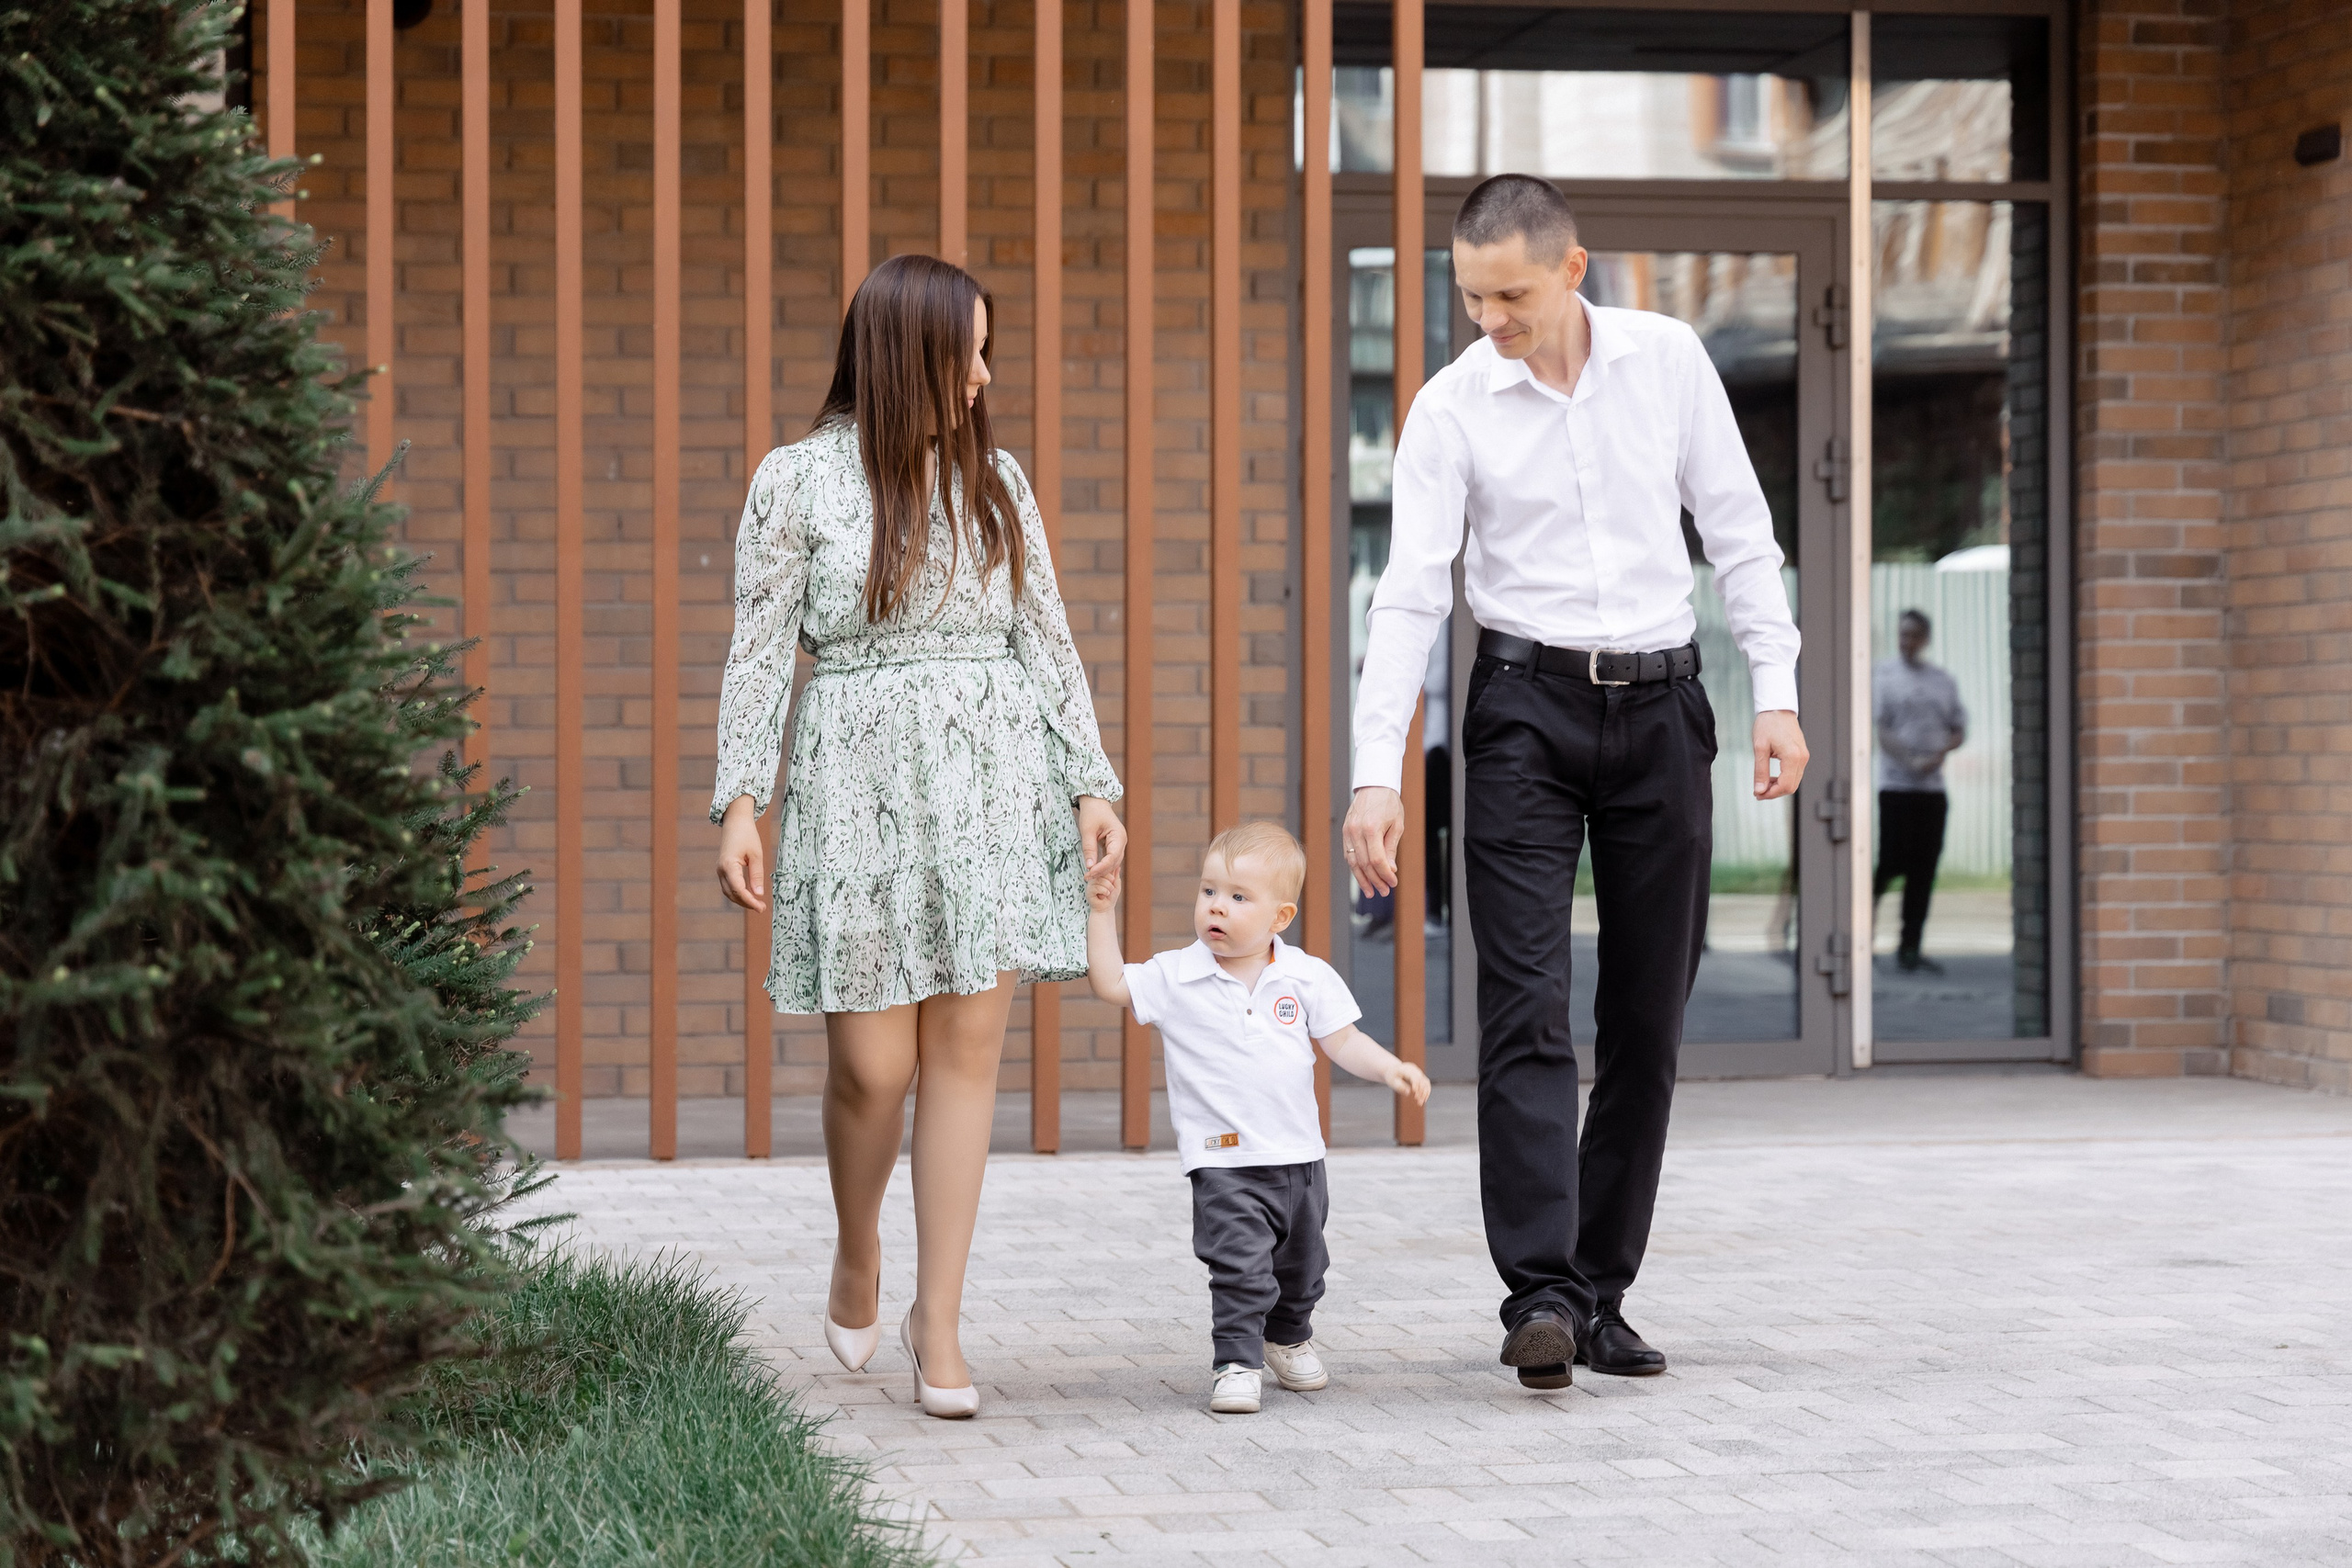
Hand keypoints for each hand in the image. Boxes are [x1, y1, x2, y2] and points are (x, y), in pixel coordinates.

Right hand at [715, 795, 767, 912]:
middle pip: (732, 894)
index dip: (750, 901)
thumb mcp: (756, 855)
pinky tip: (750, 895)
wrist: (735, 821)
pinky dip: (738, 893)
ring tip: (757, 904)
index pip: (739, 890)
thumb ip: (757, 875)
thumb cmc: (747, 835)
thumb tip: (758, 894)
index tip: (761, 907)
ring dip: (742, 899)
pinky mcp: (723, 869)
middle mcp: (721, 870)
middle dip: (746, 903)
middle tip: (762, 908)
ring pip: (729, 892)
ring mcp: (720, 870)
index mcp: (728, 865)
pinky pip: (729, 885)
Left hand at [1076, 795, 1125, 886]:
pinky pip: (1110, 858)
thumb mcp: (1087, 830)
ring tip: (1089, 876)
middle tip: (1087, 877)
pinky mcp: (1113, 845)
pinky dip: (1103, 865)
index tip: (1089, 873)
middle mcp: (1122, 841)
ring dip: (1102, 870)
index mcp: (1119, 836)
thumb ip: (1089, 849)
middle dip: (1102, 871)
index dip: (1101, 867)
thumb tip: (1089, 867)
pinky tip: (1095, 871)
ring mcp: (1119, 843)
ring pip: (1113, 862)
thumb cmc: (1092, 812)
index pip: (1112, 857)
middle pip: (1114, 862)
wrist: (1095, 801)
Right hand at [1085, 862, 1120, 910]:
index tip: (1112, 882)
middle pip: (1102, 873)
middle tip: (1110, 889)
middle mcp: (1094, 878)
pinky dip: (1104, 892)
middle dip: (1110, 882)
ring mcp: (1090, 884)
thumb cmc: (1111, 897)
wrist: (1106, 909)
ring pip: (1100, 880)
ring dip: (1108, 888)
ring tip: (1107, 893)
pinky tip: (1103, 896)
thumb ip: (1116, 875)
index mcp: (1100, 875)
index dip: (1111, 875)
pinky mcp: (1088, 891)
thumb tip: (1118, 866)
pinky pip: (1097, 887)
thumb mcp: (1116, 885)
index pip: (1104, 869)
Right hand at [1342, 786, 1403, 896]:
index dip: (1385, 875)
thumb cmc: (1389, 803)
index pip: (1377, 860)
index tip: (1393, 883)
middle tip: (1384, 891)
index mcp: (1371, 828)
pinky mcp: (1344, 831)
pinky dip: (1355, 867)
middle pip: (1364, 864)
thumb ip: (1391, 848)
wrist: (1374, 785)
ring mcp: (1347, 831)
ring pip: (1353, 862)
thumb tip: (1390, 870)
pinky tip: (1362, 877)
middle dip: (1375, 880)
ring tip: (1371, 891)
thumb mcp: (1397, 825)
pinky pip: (1348, 854)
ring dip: (1362, 879)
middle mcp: (1356, 831)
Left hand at [1386, 1058, 1431, 1106]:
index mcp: (1406, 1069)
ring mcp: (1418, 1072)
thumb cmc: (1391, 1076)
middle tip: (1419, 1102)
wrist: (1392, 1070)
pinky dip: (1426, 1092)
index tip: (1415, 1095)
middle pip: (1421, 1080)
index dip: (1416, 1085)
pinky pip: (1426, 1084)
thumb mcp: (1392, 1082)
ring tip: (1421, 1102)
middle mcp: (1414, 1069)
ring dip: (1425, 1093)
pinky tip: (1424, 1099)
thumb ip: (1400, 1086)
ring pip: (1425, 1082)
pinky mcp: (1420, 1076)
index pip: (1414, 1077)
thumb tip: (1408, 1092)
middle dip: (1421, 1092)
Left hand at [1752, 710, 1807, 800]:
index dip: (1771, 794)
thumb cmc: (1768, 724)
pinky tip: (1771, 777)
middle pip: (1791, 786)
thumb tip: (1759, 790)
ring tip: (1762, 784)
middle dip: (1774, 792)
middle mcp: (1802, 758)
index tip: (1757, 794)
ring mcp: (1804, 756)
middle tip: (1758, 792)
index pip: (1785, 786)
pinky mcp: (1802, 754)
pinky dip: (1783, 779)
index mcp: (1793, 757)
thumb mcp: (1759, 748)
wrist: (1778, 709)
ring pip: (1794, 781)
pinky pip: (1795, 773)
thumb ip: (1760, 771)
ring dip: (1779, 786)